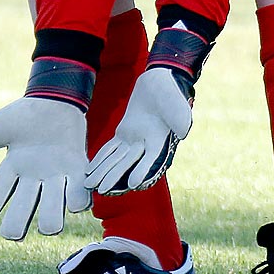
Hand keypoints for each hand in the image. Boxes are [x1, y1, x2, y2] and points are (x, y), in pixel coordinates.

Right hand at [0, 97, 92, 239]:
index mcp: (10, 171)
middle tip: (14, 232)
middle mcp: (32, 182)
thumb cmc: (25, 116)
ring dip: (49, 219)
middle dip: (15, 227)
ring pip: (52, 216)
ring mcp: (56, 180)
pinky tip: (73, 192)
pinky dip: (77, 202)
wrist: (58, 101)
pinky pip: (80, 199)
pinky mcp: (78, 174)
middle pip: (20, 217)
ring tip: (48, 221)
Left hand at [85, 67, 193, 194]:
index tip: (132, 184)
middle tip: (101, 191)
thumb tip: (183, 132)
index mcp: (159, 139)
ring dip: (103, 171)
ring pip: (116, 159)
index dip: (142, 171)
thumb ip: (180, 116)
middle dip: (114, 177)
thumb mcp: (175, 101)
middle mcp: (145, 144)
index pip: (151, 159)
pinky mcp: (124, 133)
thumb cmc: (169, 91)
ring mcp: (133, 140)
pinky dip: (101, 159)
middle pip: (128, 163)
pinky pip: (110, 149)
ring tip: (90, 185)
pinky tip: (91, 170)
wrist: (158, 81)